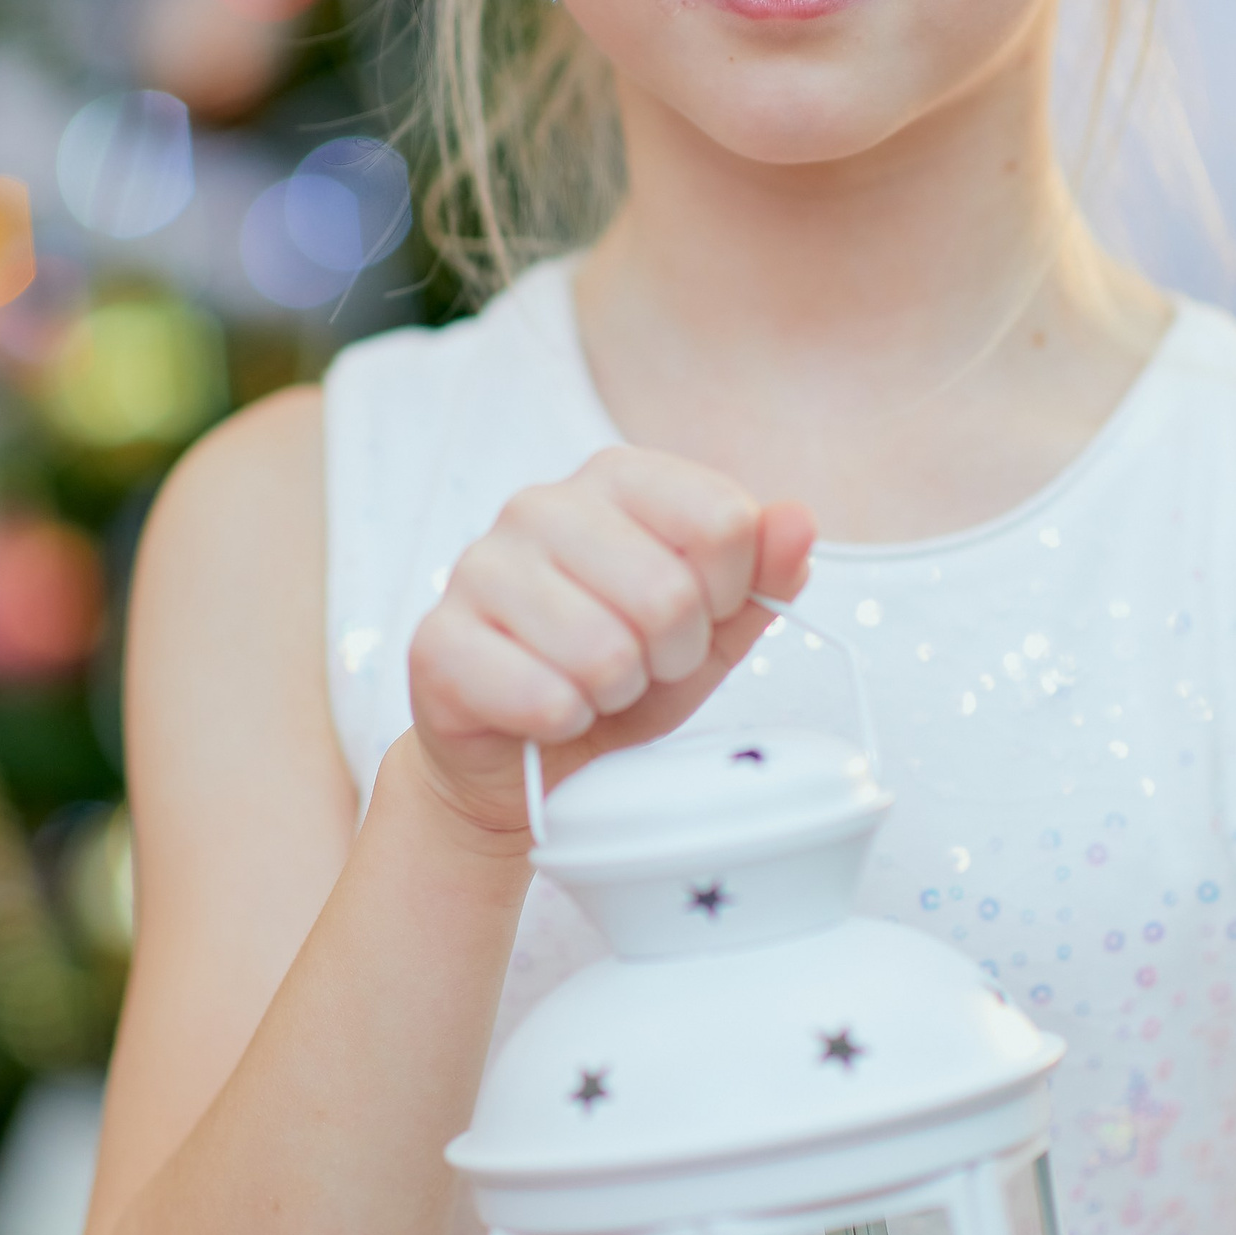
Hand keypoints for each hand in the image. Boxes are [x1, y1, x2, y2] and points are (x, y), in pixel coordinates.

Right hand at [404, 445, 816, 839]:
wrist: (527, 757)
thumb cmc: (625, 676)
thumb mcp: (715, 629)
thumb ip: (765, 574)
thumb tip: (797, 519)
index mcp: (617, 478)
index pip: (724, 520)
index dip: (727, 596)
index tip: (697, 620)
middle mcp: (541, 504)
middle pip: (669, 592)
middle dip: (671, 656)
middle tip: (640, 668)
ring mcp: (479, 567)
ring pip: (605, 652)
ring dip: (615, 694)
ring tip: (593, 688)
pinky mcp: (438, 642)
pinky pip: (543, 696)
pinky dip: (563, 723)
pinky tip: (547, 713)